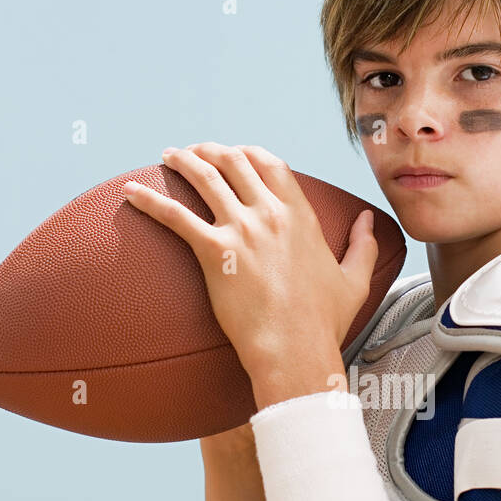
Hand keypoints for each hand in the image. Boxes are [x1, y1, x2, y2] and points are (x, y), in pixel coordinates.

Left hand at [124, 143, 378, 376]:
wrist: (296, 349)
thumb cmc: (324, 324)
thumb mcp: (354, 280)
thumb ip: (363, 245)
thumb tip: (369, 219)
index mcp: (301, 217)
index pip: (272, 165)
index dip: (250, 153)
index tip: (235, 153)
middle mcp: (271, 214)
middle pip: (235, 162)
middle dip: (211, 151)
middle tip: (193, 152)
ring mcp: (242, 230)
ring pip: (205, 178)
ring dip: (183, 161)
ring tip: (166, 157)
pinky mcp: (215, 251)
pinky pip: (175, 215)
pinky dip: (150, 200)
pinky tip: (131, 192)